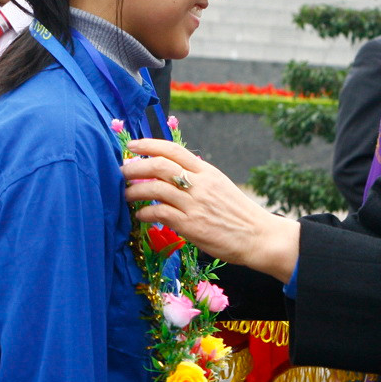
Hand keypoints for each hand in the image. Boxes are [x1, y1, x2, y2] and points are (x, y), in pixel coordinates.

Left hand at [121, 138, 300, 281]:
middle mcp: (200, 184)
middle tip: (122, 171)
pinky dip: (145, 212)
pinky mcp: (191, 225)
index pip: (174, 150)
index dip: (149, 144)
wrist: (258, 237)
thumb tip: (170, 173)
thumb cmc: (237, 213)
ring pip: (156, 189)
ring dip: (135, 190)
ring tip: (126, 194)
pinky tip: (140, 215)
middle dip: (136, 166)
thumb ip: (197, 178)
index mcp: (207, 171)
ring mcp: (195, 204)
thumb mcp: (219, 186)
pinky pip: (160, 214)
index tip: (132, 145)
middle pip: (160, 166)